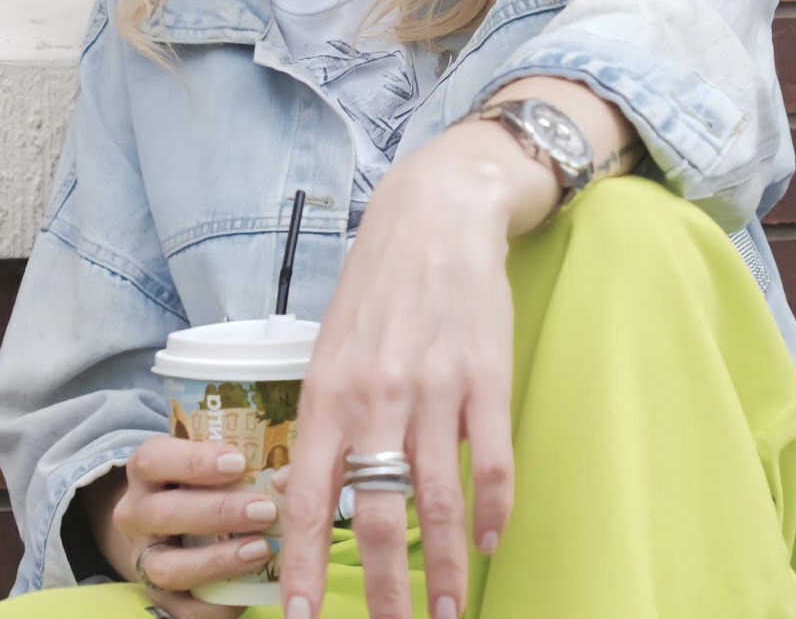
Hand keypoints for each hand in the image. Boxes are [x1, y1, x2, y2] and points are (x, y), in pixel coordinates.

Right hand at [105, 436, 280, 617]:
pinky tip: (249, 590)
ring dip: (217, 561)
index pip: (153, 459)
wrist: (171, 517)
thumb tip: (287, 477)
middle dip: (218, 513)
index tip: (239, 462)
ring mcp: (142, 558)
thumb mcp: (211, 458)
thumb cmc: (204, 477)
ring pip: (167, 568)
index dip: (194, 461)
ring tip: (261, 549)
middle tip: (264, 510)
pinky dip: (217, 605)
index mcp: (146, 469)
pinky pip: (181, 611)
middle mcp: (135, 513)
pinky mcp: (157, 596)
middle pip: (163, 514)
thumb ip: (241, 461)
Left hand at [279, 119, 558, 618]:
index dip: (301, 567)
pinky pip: (492, 463)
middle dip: (385, 593)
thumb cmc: (377, 284)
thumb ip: (328, 415)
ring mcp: (434, 389)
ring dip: (448, 571)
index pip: (306, 498)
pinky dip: (493, 512)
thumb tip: (323, 492)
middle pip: (378, 517)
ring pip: (439, 503)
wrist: (435, 216)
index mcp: (327, 392)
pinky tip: (492, 540)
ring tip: (453, 614)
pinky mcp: (485, 377)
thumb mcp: (330, 344)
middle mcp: (376, 397)